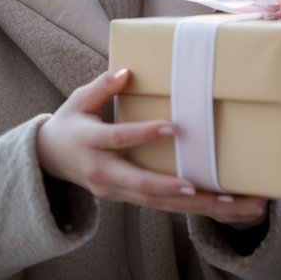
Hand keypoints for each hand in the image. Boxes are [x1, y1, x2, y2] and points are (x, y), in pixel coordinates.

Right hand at [36, 68, 266, 225]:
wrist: (48, 160)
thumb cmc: (70, 124)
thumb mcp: (78, 101)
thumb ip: (102, 87)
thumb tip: (126, 71)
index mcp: (91, 144)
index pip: (119, 139)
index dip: (144, 134)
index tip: (173, 128)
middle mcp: (104, 175)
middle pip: (141, 185)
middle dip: (171, 188)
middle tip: (200, 186)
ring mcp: (116, 192)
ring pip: (159, 203)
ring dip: (197, 205)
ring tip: (232, 203)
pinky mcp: (129, 200)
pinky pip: (163, 206)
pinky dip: (193, 208)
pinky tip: (223, 206)